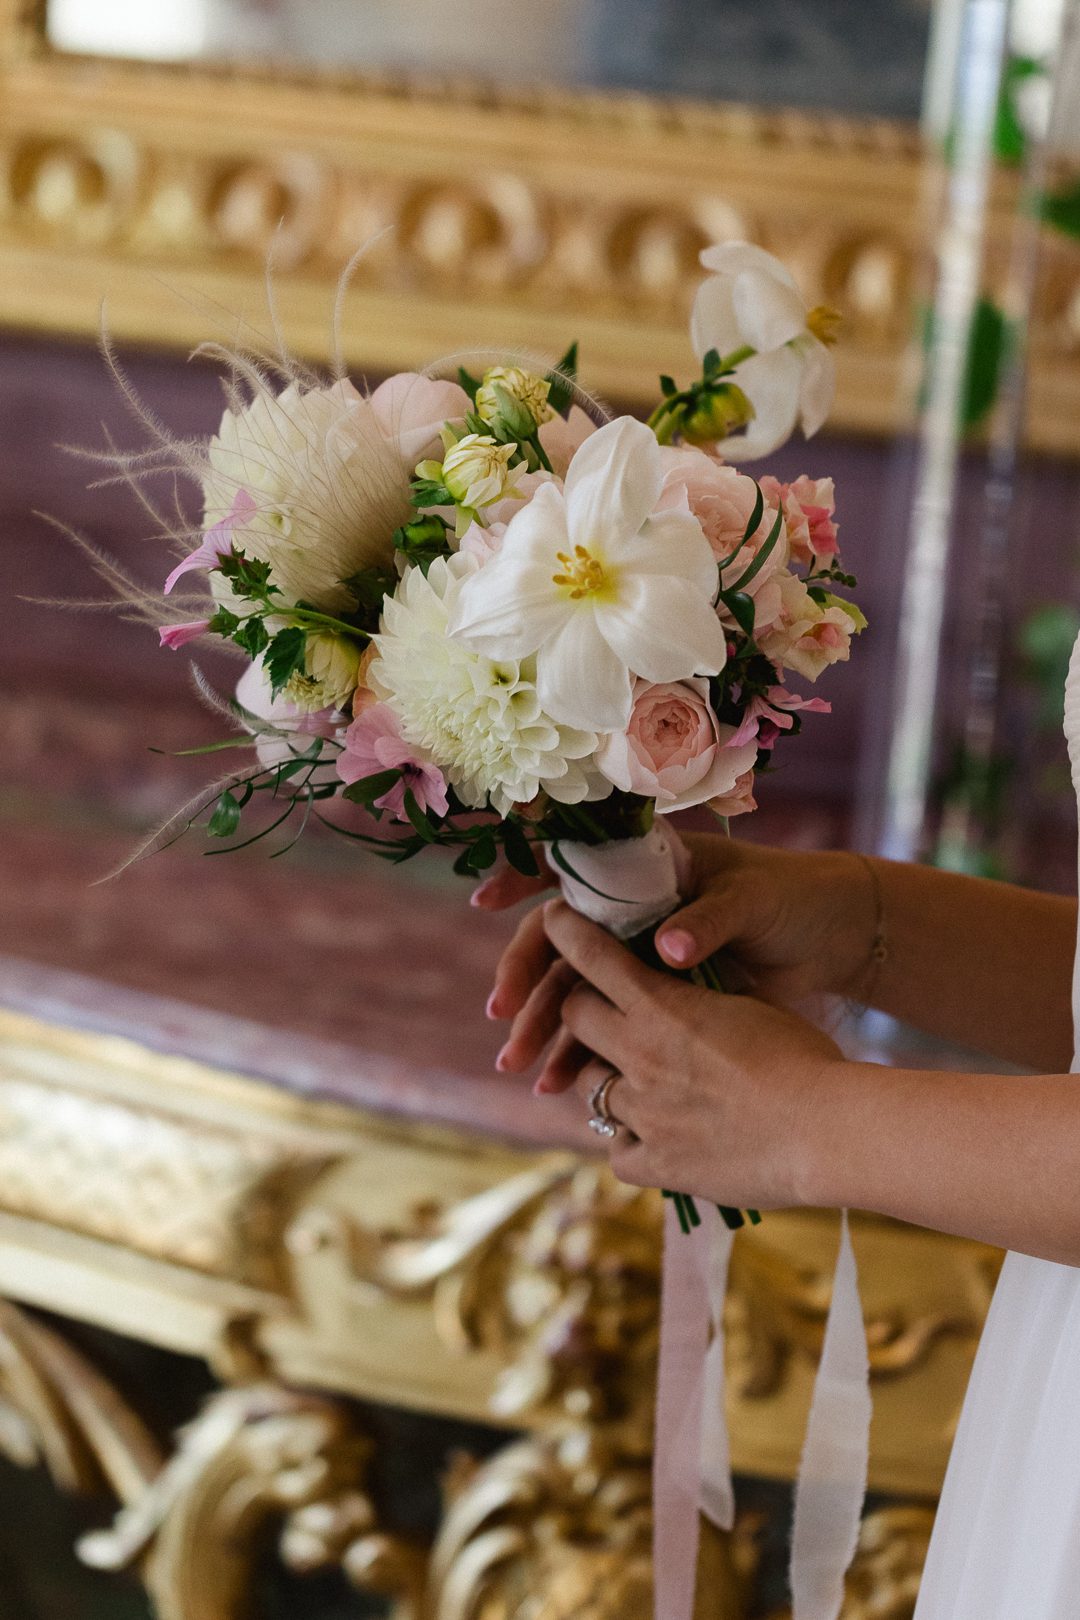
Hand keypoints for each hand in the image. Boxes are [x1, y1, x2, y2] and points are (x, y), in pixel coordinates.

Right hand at [478, 833, 876, 1085]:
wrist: (840, 940)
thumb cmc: (794, 901)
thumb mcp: (754, 901)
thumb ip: (707, 921)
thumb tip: (666, 947)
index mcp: (647, 876)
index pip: (572, 875)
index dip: (524, 882)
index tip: (487, 901)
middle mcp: (634, 918)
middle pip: (561, 949)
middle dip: (525, 983)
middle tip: (504, 1020)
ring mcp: (645, 963)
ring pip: (578, 998)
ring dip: (547, 1031)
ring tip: (524, 1069)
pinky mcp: (665, 1007)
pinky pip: (612, 1033)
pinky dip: (585, 1058)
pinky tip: (563, 1085)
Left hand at [544, 900, 844, 1208]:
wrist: (827, 1128)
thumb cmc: (806, 1058)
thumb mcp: (752, 1008)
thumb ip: (706, 999)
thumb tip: (691, 993)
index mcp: (663, 1007)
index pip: (592, 957)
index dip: (567, 933)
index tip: (552, 919)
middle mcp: (640, 1056)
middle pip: (576, 1017)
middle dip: (583, 1009)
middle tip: (601, 1011)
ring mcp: (644, 1113)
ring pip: (590, 1088)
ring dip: (608, 1079)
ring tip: (639, 1082)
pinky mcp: (657, 1164)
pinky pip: (618, 1151)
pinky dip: (632, 1143)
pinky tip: (656, 1139)